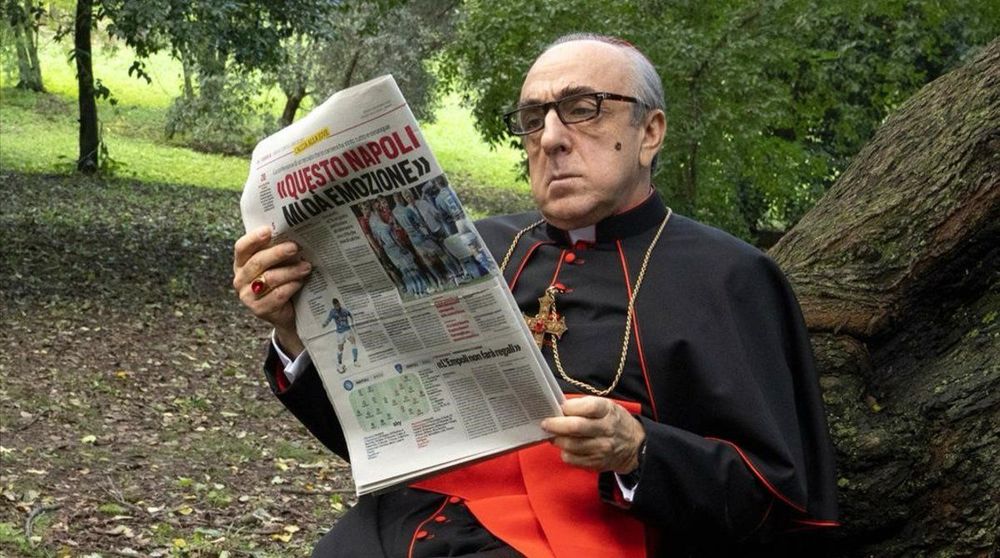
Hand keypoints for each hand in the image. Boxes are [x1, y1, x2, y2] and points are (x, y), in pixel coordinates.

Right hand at [233, 226, 311, 355]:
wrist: (287, 312)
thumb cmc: (281, 282)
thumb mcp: (277, 264)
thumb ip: (277, 250)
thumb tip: (292, 234)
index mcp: (241, 263)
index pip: (242, 247)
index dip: (253, 238)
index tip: (268, 230)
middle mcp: (240, 279)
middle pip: (257, 262)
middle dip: (278, 253)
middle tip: (295, 247)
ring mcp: (247, 296)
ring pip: (269, 278)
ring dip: (290, 271)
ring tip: (306, 267)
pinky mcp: (259, 310)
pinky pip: (277, 295)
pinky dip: (291, 286)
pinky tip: (300, 282)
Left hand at [540, 396, 645, 473]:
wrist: (634, 445)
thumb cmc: (613, 421)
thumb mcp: (605, 406)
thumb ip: (584, 405)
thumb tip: (559, 408)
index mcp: (607, 411)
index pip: (586, 407)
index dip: (569, 407)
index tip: (560, 407)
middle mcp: (605, 429)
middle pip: (575, 427)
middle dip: (555, 425)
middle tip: (545, 423)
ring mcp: (601, 448)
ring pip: (570, 445)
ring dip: (557, 440)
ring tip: (554, 435)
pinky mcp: (596, 462)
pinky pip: (572, 459)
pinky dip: (564, 452)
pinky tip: (565, 447)